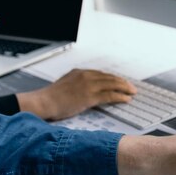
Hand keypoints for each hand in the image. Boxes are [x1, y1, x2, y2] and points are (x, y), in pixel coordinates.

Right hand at [16, 69, 136, 120]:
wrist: (43, 102)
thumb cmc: (51, 98)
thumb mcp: (65, 85)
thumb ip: (77, 84)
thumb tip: (86, 91)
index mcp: (79, 72)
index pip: (101, 74)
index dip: (113, 78)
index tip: (121, 82)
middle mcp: (85, 76)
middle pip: (109, 77)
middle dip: (122, 82)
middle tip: (131, 87)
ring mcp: (88, 85)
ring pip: (112, 84)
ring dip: (125, 88)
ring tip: (132, 92)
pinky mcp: (89, 96)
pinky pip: (110, 95)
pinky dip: (120, 97)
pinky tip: (126, 99)